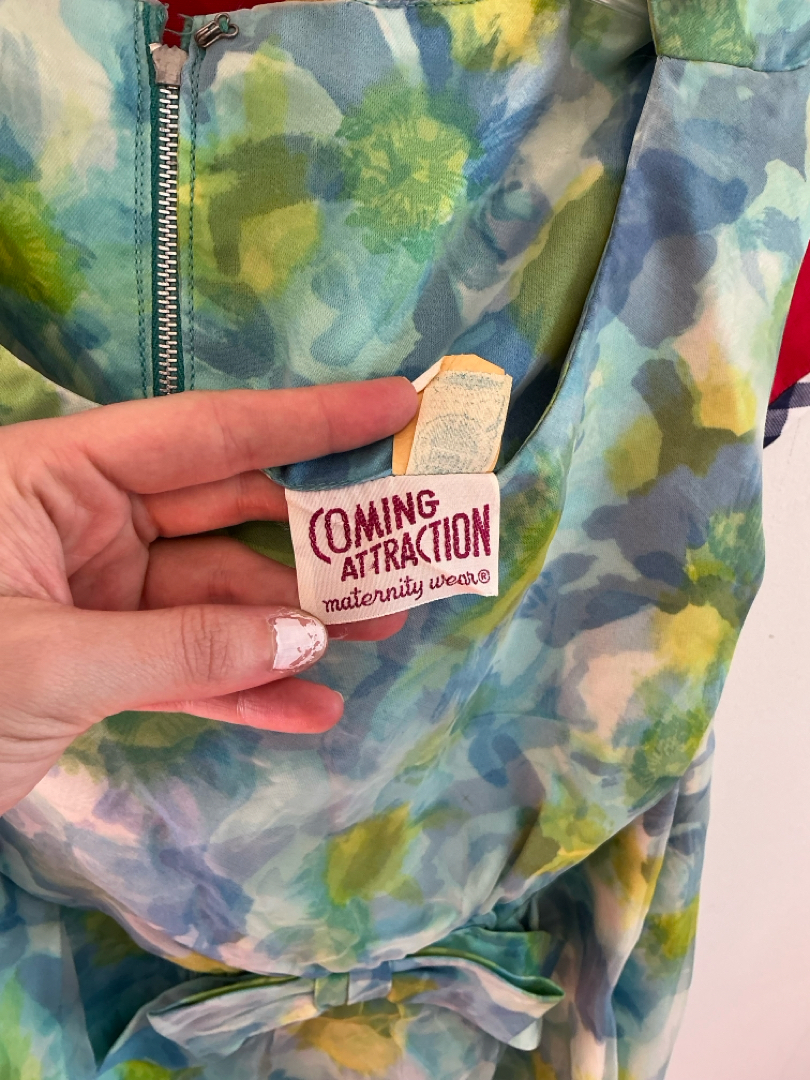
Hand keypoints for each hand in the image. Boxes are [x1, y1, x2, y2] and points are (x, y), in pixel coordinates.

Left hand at [0, 379, 416, 812]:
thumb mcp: (46, 661)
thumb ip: (182, 649)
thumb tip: (309, 638)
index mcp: (57, 478)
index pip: (206, 434)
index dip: (307, 419)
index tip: (394, 406)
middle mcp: (85, 524)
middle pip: (228, 514)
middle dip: (319, 536)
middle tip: (408, 545)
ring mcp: (97, 596)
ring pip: (218, 600)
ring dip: (295, 624)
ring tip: (382, 633)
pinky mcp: (100, 665)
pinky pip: (188, 669)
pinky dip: (245, 690)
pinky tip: (310, 712)